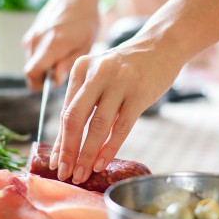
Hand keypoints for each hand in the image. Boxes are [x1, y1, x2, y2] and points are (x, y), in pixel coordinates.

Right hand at [23, 0, 100, 90]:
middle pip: (31, 71)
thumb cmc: (85, 21)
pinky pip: (33, 54)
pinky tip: (56, 48)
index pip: (32, 73)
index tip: (53, 84)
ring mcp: (31, 36)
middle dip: (44, 76)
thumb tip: (55, 81)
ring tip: (62, 55)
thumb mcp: (85, 45)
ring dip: (44, 66)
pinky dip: (42, 56)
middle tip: (62, 69)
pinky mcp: (30, 34)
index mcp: (52, 45)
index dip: (40, 84)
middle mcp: (37, 40)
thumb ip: (68, 64)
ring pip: (32, 63)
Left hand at [49, 38, 183, 183]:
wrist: (162, 45)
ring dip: (88, 154)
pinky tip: (102, 162)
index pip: (66, 111)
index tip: (57, 162)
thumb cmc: (127, 67)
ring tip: (83, 173)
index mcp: (81, 69)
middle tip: (65, 173)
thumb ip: (85, 100)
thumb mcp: (100, 74)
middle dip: (68, 150)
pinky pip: (121, 127)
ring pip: (98, 126)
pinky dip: (109, 148)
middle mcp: (97, 73)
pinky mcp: (139, 93)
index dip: (60, 140)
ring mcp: (119, 82)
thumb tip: (69, 141)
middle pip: (75, 118)